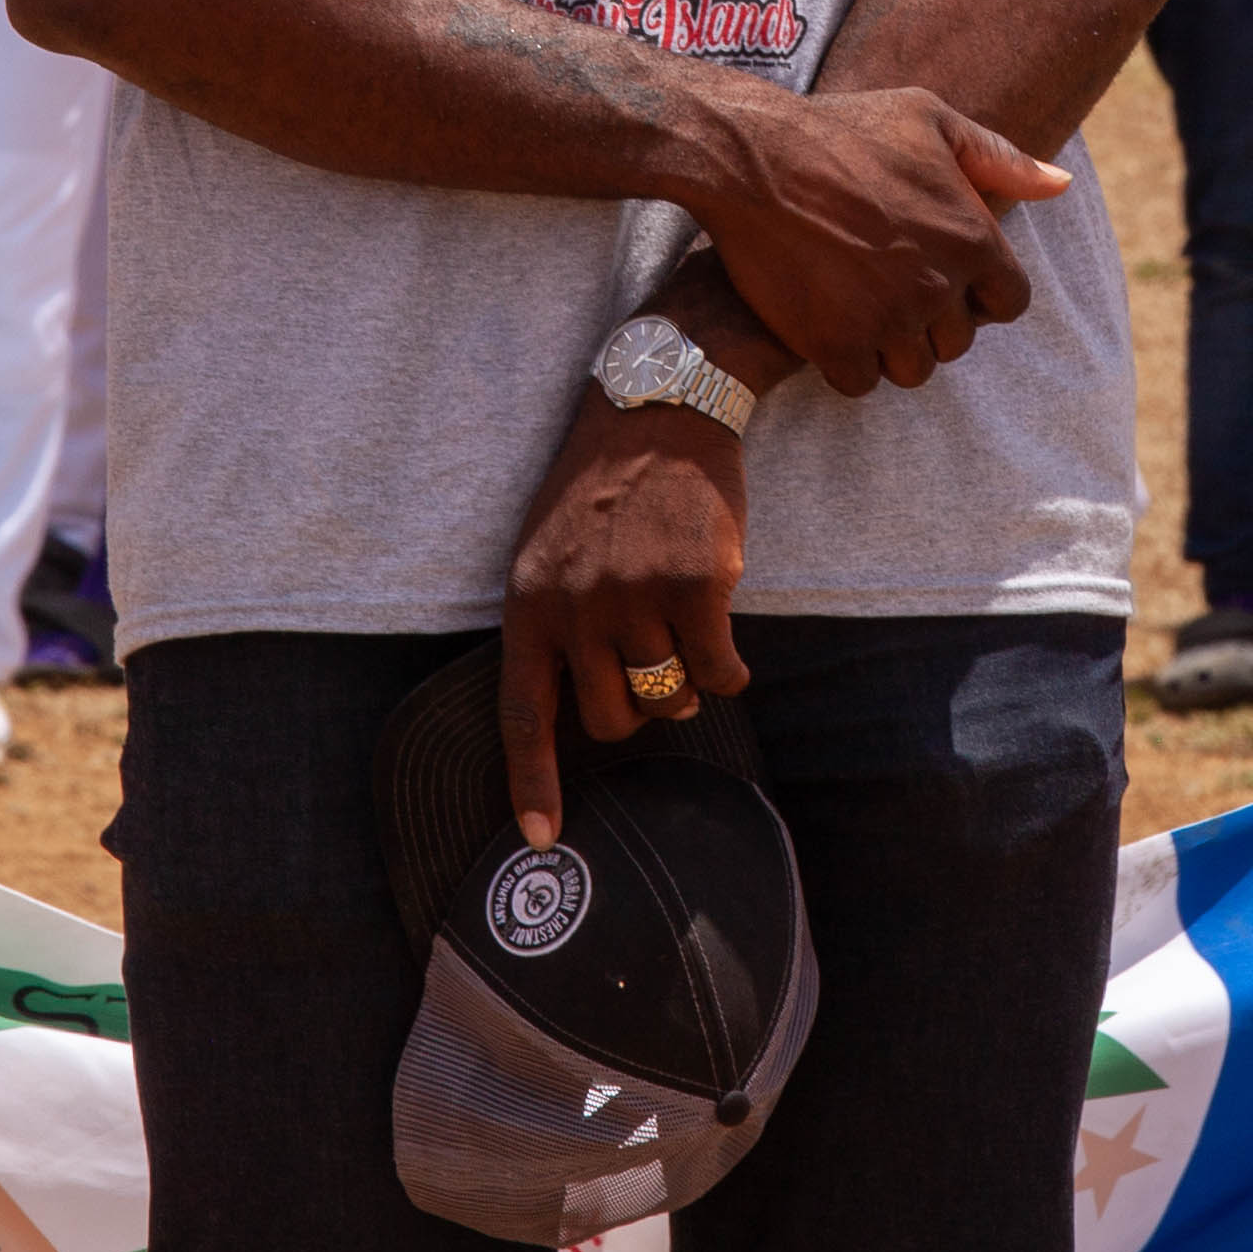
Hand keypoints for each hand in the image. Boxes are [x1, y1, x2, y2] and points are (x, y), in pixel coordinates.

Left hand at [495, 389, 752, 847]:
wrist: (659, 412)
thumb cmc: (604, 490)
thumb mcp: (546, 552)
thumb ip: (556, 627)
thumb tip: (590, 710)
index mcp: (529, 603)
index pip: (524, 715)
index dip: (533, 782)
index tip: (540, 839)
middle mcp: (577, 608)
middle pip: (612, 718)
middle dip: (640, 709)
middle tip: (656, 670)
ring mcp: (637, 599)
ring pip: (669, 698)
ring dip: (686, 683)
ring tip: (689, 635)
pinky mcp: (698, 588)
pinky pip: (718, 674)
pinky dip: (728, 673)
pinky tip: (726, 647)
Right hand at [680, 85, 1065, 396]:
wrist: (752, 156)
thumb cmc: (843, 129)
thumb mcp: (929, 120)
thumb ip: (999, 159)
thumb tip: (1060, 185)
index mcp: (973, 237)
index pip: (1009, 302)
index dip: (981, 295)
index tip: (946, 279)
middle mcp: (939, 286)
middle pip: (958, 342)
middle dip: (931, 320)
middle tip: (887, 286)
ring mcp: (887, 320)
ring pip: (912, 369)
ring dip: (890, 347)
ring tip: (857, 307)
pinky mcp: (835, 344)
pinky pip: (859, 382)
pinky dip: (844, 362)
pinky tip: (825, 324)